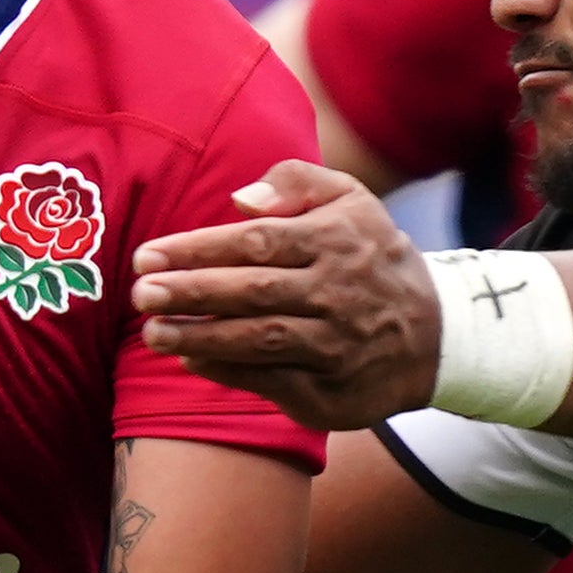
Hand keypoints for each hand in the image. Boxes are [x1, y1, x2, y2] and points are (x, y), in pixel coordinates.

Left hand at [132, 159, 442, 429]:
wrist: (434, 335)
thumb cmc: (370, 256)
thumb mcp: (350, 200)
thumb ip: (295, 181)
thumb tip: (240, 198)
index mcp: (335, 240)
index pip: (257, 242)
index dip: (198, 249)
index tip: (147, 256)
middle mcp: (336, 293)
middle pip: (253, 291)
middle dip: (191, 292)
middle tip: (139, 293)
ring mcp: (335, 346)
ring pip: (259, 339)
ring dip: (201, 337)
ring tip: (151, 331)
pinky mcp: (331, 391)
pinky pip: (271, 380)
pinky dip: (228, 371)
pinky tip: (190, 359)